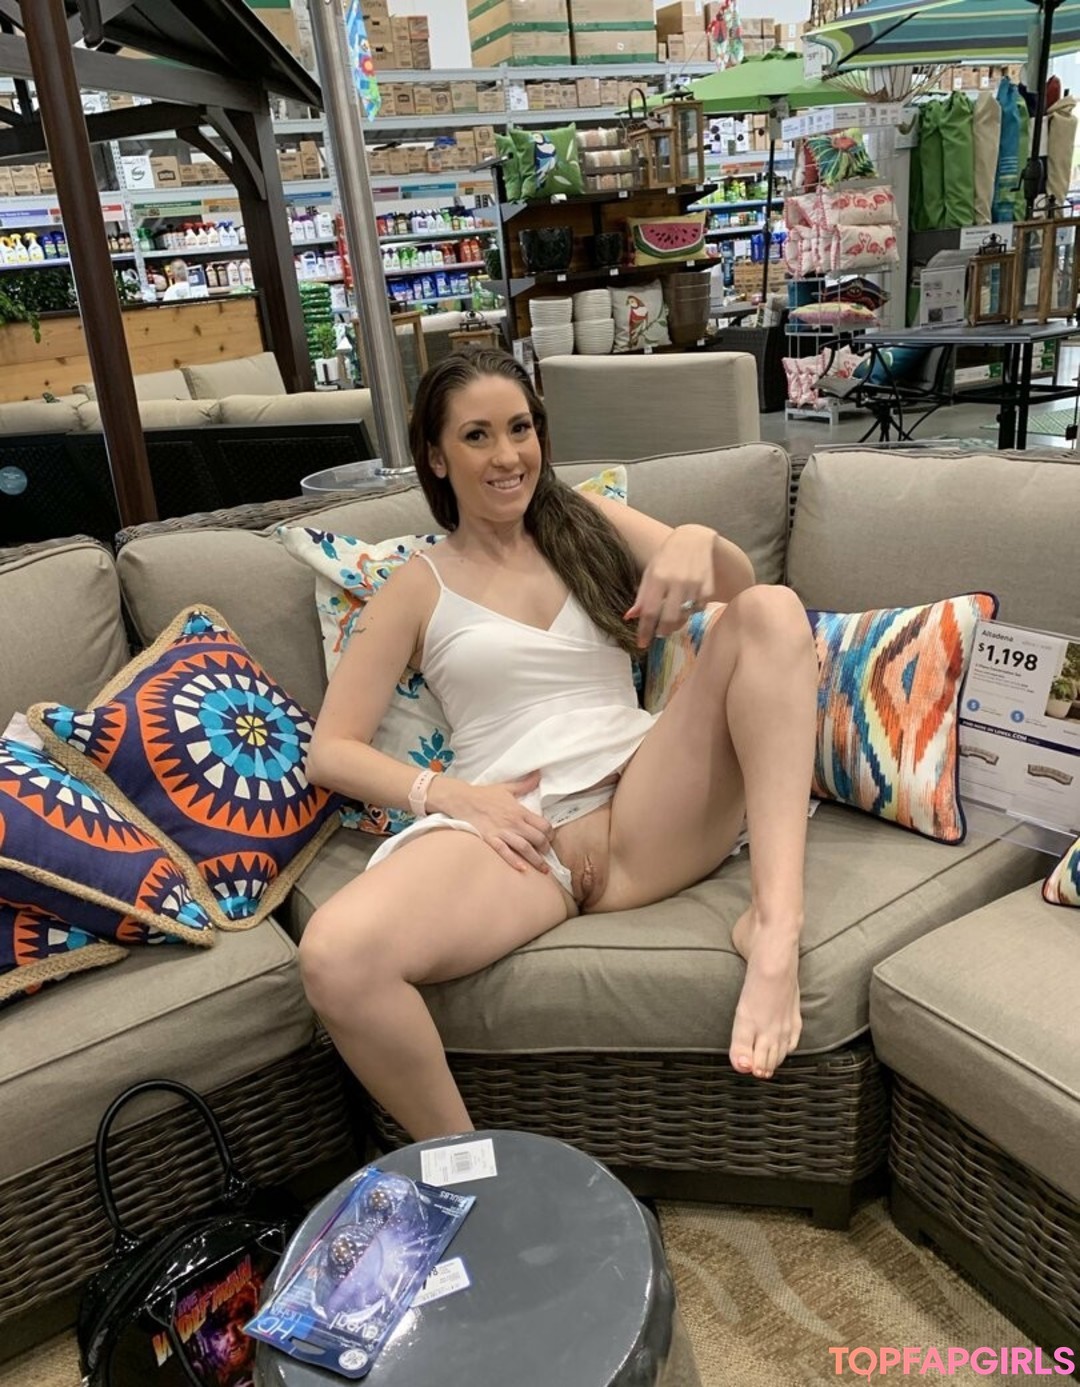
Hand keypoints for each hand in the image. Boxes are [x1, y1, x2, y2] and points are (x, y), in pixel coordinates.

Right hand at [428, 771, 553, 873]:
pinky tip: (522, 869)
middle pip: (537, 838)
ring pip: (525, 848)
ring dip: (536, 859)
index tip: (550, 838)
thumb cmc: (484, 794)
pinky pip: (505, 852)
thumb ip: (525, 784)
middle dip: (545, 848)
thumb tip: (538, 775)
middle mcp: (514, 823)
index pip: (543, 824)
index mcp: (520, 811)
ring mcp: (502, 832)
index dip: (550, 833)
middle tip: (547, 854)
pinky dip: (514, 861)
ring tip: (543, 869)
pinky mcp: (491, 839)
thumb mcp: (507, 788)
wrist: (463, 799)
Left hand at [625, 525, 716, 648]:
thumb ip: (642, 596)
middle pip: (669, 618)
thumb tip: (629, 618)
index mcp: (658, 577)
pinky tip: (687, 603)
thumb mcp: (650, 573)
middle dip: (662, 631)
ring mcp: (695, 584)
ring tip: (672, 616)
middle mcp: (677, 581)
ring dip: (677, 621)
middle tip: (659, 633)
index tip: (641, 644)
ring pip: (686, 616)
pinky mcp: (708, 586)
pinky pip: (699, 609)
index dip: (645, 630)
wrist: (694, 540)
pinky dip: (692, 611)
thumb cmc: (666, 557)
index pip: (650, 611)